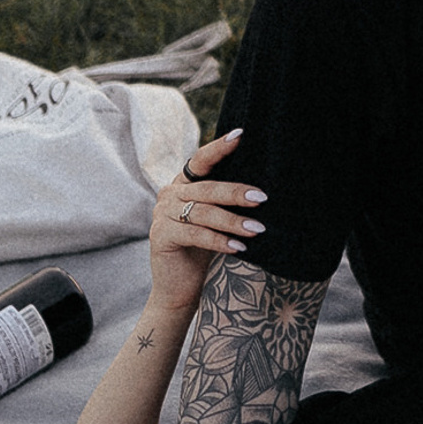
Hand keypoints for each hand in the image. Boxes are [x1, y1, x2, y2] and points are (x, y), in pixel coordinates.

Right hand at [149, 128, 266, 317]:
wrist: (178, 288)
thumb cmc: (204, 250)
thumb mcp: (216, 219)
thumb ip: (226, 200)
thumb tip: (262, 188)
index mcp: (183, 183)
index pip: (201, 160)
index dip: (219, 148)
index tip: (241, 135)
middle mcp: (169, 193)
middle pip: (207, 188)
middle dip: (236, 193)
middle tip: (261, 198)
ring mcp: (161, 214)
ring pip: (203, 212)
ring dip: (233, 221)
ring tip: (257, 229)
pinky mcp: (160, 235)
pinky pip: (194, 234)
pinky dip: (218, 240)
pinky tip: (239, 247)